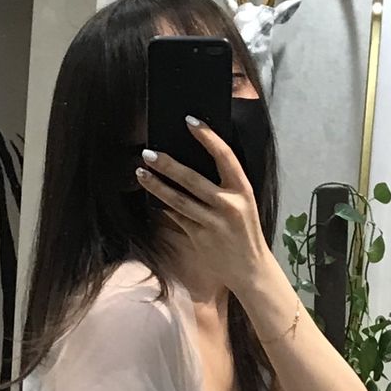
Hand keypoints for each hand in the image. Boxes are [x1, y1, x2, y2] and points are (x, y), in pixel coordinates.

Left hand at [136, 122, 271, 299]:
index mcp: (243, 190)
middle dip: (167, 164)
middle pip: (192, 179)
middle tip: (148, 153)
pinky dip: (163, 207)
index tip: (189, 121)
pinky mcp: (200, 238)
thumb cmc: (244, 231)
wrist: (250, 269)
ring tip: (141, 173)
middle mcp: (228, 205)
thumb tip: (193, 161)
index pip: (224, 156)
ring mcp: (213, 223)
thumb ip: (224, 185)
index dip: (207, 136)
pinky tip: (151, 198)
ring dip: (156, 186)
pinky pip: (176, 218)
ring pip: (178, 200)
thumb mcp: (243, 204)